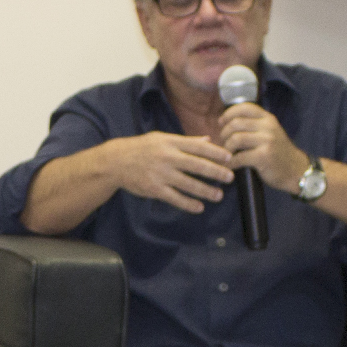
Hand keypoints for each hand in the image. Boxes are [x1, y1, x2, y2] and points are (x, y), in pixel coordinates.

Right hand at [107, 131, 233, 213]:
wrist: (116, 161)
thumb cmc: (142, 148)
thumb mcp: (163, 138)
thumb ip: (186, 141)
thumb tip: (208, 140)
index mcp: (171, 143)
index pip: (198, 147)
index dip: (215, 153)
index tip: (230, 158)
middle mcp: (168, 157)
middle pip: (197, 165)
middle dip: (216, 172)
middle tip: (230, 177)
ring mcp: (161, 174)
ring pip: (188, 184)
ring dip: (206, 191)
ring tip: (218, 195)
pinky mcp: (155, 189)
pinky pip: (175, 198)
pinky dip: (188, 204)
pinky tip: (199, 207)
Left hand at [216, 102, 308, 191]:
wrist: (296, 170)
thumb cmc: (278, 152)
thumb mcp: (270, 132)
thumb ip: (254, 125)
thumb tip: (228, 121)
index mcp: (268, 118)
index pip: (244, 108)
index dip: (229, 114)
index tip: (221, 123)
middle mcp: (268, 127)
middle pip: (235, 124)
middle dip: (224, 134)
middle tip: (223, 143)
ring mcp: (267, 141)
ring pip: (235, 139)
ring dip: (226, 148)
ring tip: (227, 154)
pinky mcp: (264, 157)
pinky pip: (239, 157)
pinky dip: (230, 163)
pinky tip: (230, 166)